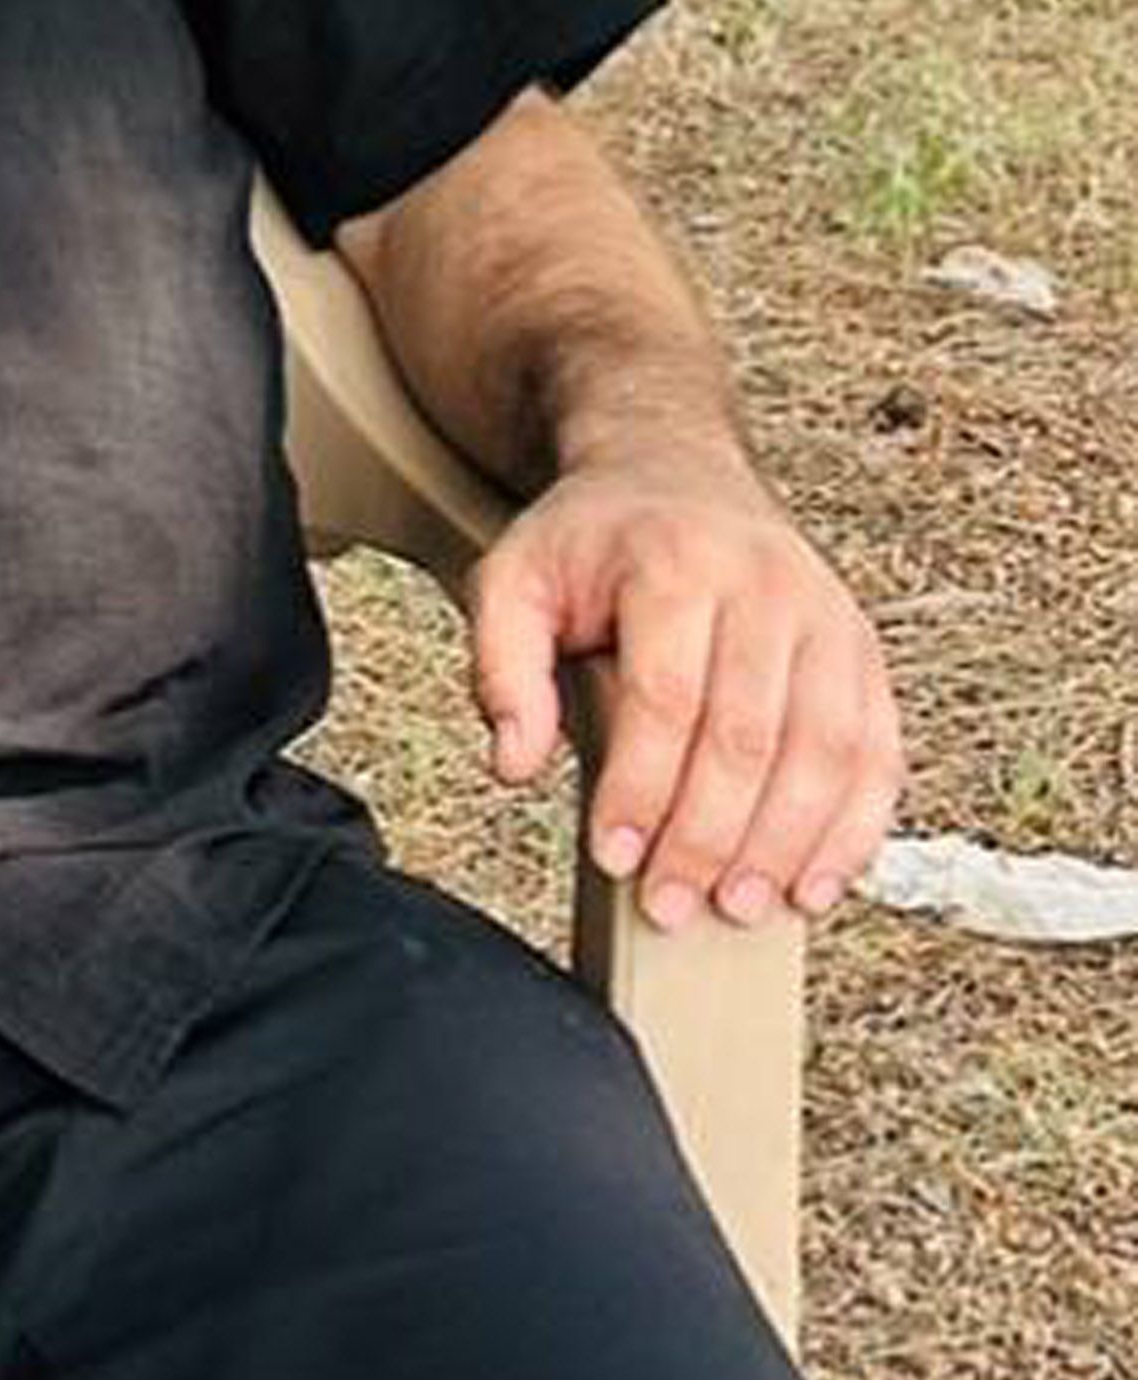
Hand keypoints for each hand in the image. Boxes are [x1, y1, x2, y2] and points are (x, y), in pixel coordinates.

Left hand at [468, 454, 902, 931]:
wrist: (675, 470)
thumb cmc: (593, 542)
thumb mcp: (514, 578)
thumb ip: (501, 668)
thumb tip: (514, 763)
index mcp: (674, 562)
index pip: (666, 697)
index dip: (642, 789)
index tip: (613, 856)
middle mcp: (765, 584)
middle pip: (748, 734)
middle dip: (709, 836)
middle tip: (670, 905)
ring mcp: (826, 615)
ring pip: (825, 749)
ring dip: (787, 845)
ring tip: (742, 909)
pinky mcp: (862, 650)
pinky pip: (878, 750)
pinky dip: (855, 827)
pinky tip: (817, 882)